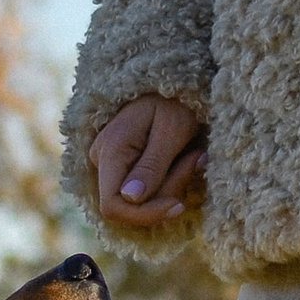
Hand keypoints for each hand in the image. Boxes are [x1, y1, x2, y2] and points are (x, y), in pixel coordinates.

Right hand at [91, 96, 206, 227]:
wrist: (172, 84)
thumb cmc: (174, 101)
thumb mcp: (171, 131)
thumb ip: (151, 165)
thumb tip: (130, 199)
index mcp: (111, 150)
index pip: (112, 205)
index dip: (144, 214)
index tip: (179, 205)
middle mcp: (102, 160)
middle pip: (130, 204)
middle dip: (168, 193)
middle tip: (197, 160)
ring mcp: (110, 164)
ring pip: (140, 199)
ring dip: (173, 184)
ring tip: (195, 155)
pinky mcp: (123, 167)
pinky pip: (145, 190)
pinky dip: (169, 181)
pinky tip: (186, 160)